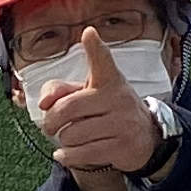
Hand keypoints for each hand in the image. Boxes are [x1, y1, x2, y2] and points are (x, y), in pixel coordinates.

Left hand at [29, 29, 166, 181]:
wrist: (146, 137)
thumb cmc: (108, 110)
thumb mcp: (89, 94)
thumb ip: (60, 90)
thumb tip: (44, 102)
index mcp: (109, 80)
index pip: (102, 60)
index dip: (94, 47)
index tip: (89, 34)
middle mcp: (117, 98)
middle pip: (67, 109)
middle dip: (51, 121)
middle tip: (50, 126)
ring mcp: (122, 123)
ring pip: (72, 134)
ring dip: (63, 141)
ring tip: (70, 139)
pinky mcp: (122, 147)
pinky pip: (82, 153)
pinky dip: (66, 156)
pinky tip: (64, 154)